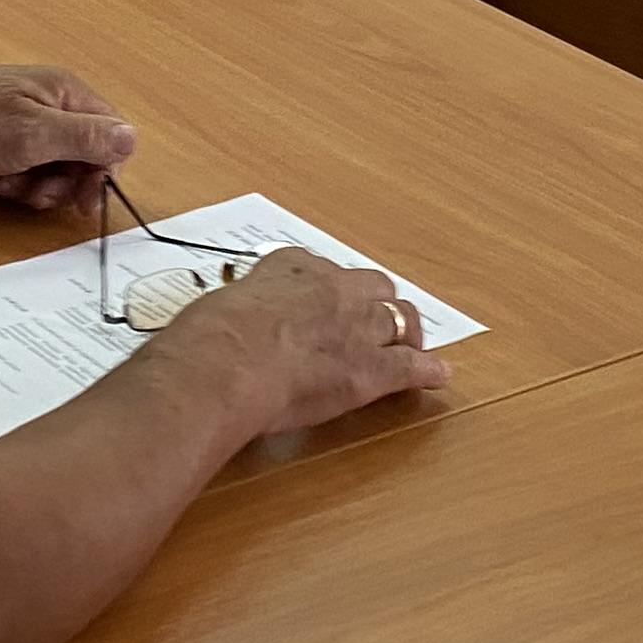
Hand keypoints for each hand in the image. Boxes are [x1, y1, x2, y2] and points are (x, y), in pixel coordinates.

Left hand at [0, 62, 134, 211]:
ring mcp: (22, 122)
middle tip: (34, 190)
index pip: (108, 133)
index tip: (83, 199)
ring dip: (31, 184)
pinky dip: (10, 180)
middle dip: (59, 182)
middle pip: (80, 156)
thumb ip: (85, 137)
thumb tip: (131, 137)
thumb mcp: (33, 134)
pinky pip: (23, 170)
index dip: (100, 170)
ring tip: (3, 177)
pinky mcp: (0, 140)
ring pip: (50, 168)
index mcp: (64, 92)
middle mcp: (48, 103)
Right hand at [158, 246, 449, 434]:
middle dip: (378, 304)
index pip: (322, 271)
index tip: (328, 301)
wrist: (223, 365)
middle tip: (377, 321)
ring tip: (412, 345)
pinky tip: (437, 375)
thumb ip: (231, 314)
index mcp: (290, 267)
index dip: (330, 291)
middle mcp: (331, 288)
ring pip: (399, 320)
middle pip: (373, 287)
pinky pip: (410, 366)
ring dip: (405, 333)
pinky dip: (426, 371)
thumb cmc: (206, 339)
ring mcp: (356, 327)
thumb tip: (214, 333)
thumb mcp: (214, 307)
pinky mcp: (370, 369)